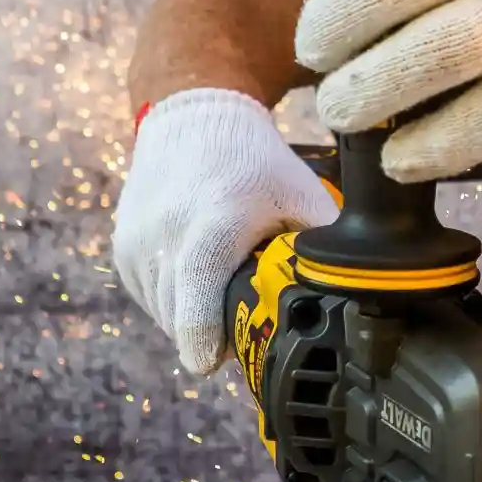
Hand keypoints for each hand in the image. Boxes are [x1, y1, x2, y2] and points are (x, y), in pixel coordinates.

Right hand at [111, 88, 337, 372]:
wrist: (192, 120)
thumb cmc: (255, 162)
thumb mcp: (302, 196)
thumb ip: (327, 248)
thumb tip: (359, 294)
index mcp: (217, 223)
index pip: (197, 293)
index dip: (204, 338)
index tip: (214, 362)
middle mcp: (168, 233)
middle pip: (182, 318)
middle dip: (212, 335)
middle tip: (243, 324)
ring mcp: (138, 241)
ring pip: (163, 314)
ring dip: (191, 319)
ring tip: (221, 292)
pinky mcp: (122, 248)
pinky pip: (148, 297)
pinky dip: (171, 301)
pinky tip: (196, 277)